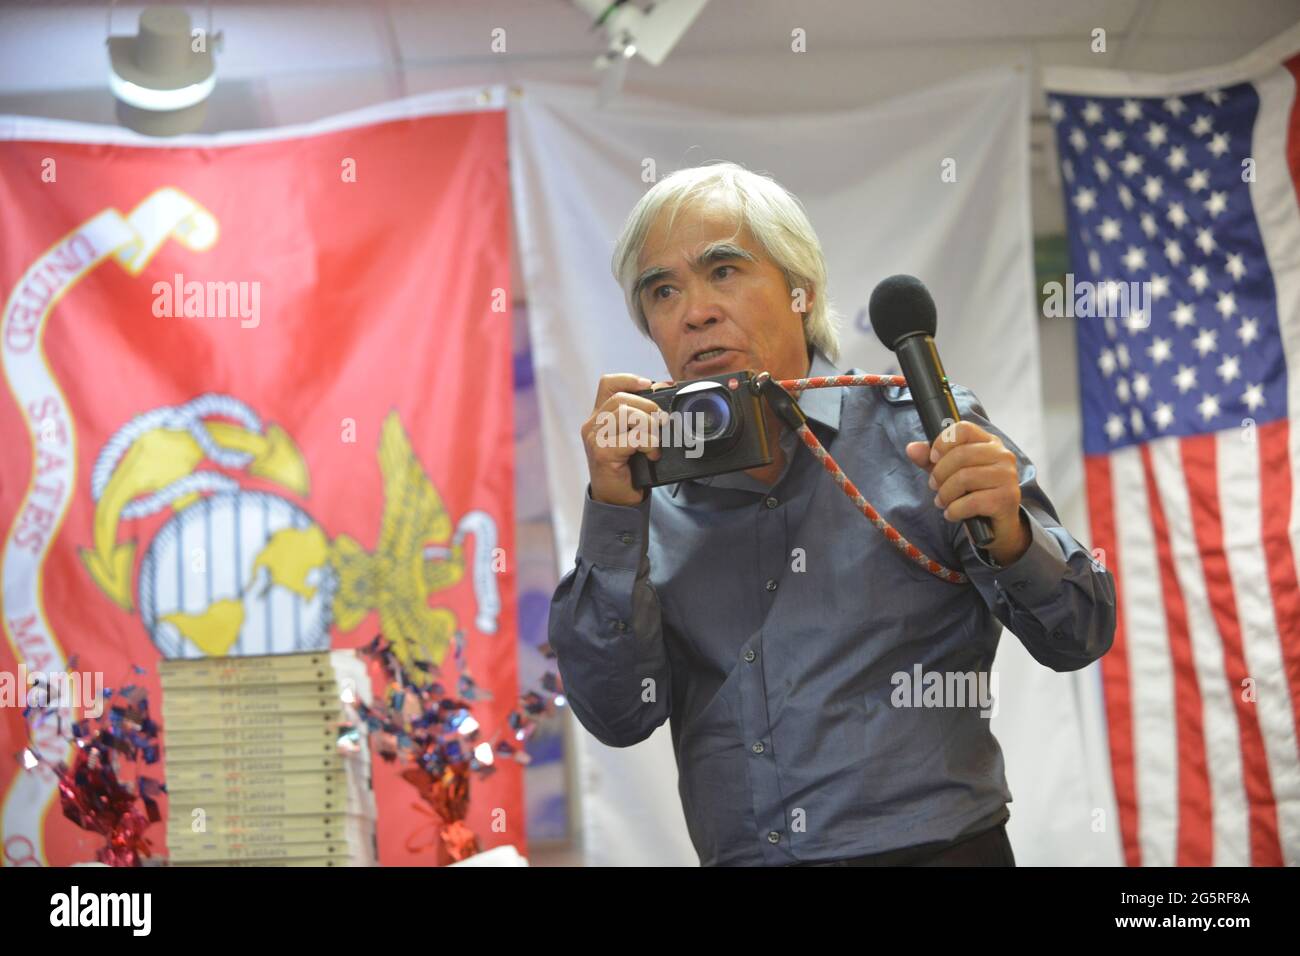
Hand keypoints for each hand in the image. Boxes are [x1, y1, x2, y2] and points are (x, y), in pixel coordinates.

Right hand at [582, 373, 672, 506]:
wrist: (616, 500)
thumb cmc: (628, 468)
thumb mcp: (634, 436)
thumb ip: (641, 417)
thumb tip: (664, 392)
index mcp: (599, 416)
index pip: (608, 384)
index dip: (629, 379)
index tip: (650, 385)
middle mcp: (592, 425)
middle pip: (622, 398)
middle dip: (649, 406)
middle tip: (663, 421)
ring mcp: (594, 438)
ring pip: (626, 414)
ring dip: (650, 426)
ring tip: (656, 442)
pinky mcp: (602, 453)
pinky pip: (633, 437)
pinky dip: (649, 444)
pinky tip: (652, 455)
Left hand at [905, 420, 1029, 565]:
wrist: (996, 526)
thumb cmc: (973, 493)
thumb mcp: (949, 473)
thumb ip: (930, 460)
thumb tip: (911, 448)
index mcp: (989, 442)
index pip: (964, 429)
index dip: (942, 442)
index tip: (933, 458)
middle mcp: (1003, 455)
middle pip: (961, 455)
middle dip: (939, 474)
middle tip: (934, 486)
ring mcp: (1007, 476)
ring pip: (965, 478)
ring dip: (945, 494)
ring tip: (942, 502)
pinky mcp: (1007, 499)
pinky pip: (972, 502)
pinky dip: (954, 510)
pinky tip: (952, 514)